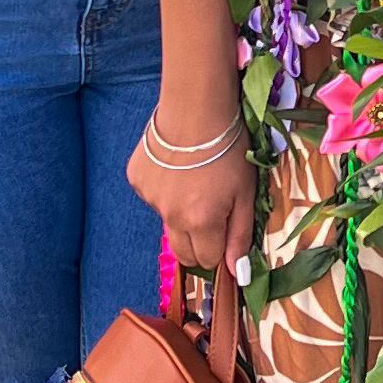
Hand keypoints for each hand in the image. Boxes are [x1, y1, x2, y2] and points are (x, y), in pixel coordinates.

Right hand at [130, 116, 255, 280]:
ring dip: (181, 212)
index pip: (207, 260)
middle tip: (210, 212)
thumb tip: (237, 274)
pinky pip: (152, 197)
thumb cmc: (230, 149)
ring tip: (194, 179)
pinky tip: (175, 166)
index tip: (224, 229)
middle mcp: (171, 217)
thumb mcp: (245, 193)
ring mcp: (150, 199)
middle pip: (183, 252)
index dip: (219, 248)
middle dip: (199, 242)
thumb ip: (240, 235)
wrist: (195, 107)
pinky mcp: (136, 180)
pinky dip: (164, 189)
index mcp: (201, 223)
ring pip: (168, 221)